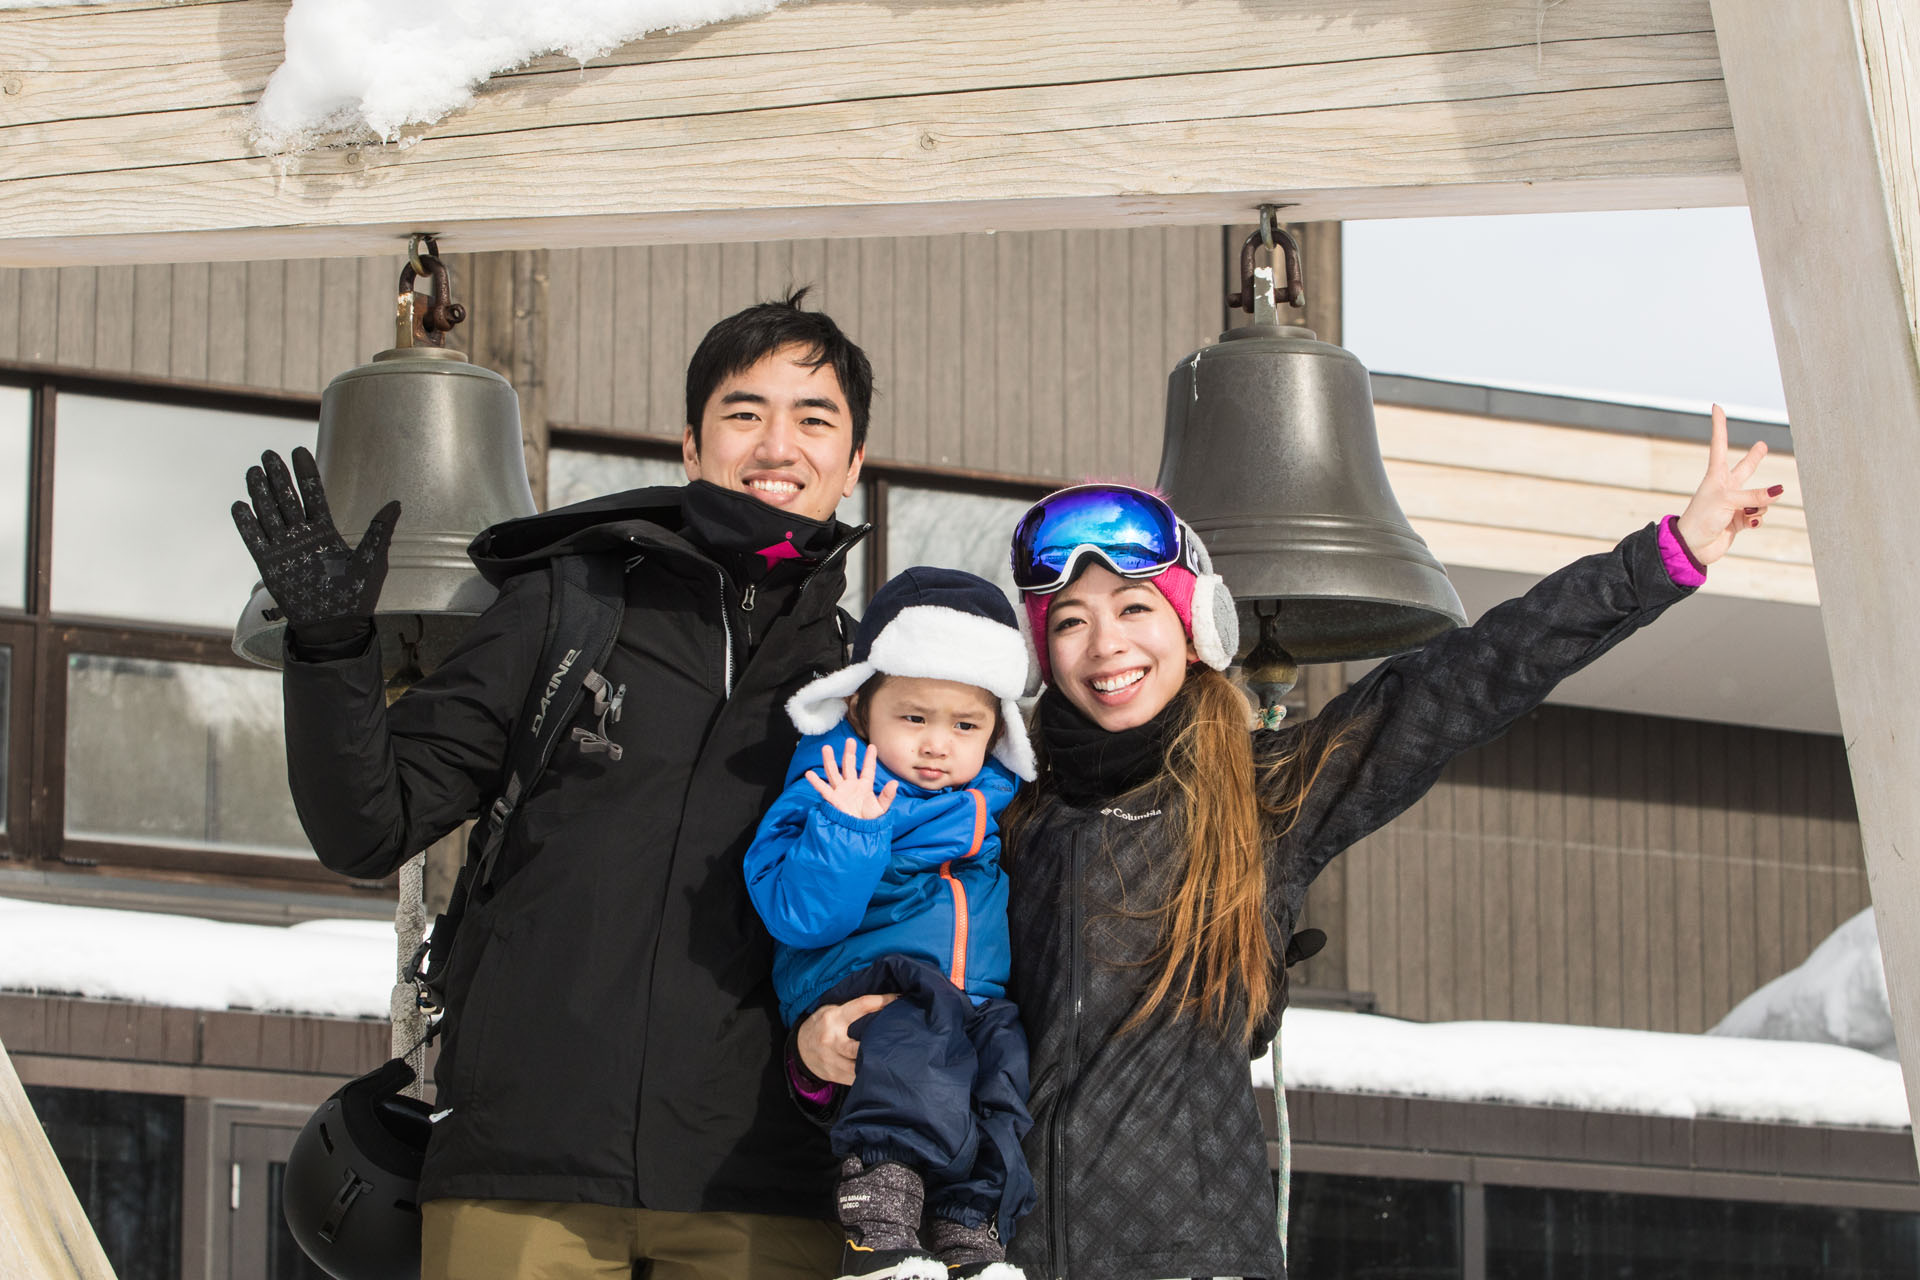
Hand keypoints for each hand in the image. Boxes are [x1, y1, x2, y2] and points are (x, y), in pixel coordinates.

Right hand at [231, 447, 400, 630]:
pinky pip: (255, 541)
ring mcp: (284, 548)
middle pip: (287, 499)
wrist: (336, 625)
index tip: (298, 451)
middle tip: (269, 453)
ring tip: (254, 470)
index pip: (313, 494)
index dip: (305, 473)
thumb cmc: (357, 595)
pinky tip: (240, 505)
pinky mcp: (270, 565)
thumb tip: (396, 503)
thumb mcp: (372, 561)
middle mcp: (302, 535)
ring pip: (269, 514)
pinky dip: (247, 525)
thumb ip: (380, 532)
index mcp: (325, 531)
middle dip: (279, 477)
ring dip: (261, 493)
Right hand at [795, 993, 898, 1084]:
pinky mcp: (835, 1075)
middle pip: (861, 1044)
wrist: (799, 1049)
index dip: (884, 1001)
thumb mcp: (832, 1010)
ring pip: (861, 1064)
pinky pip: (858, 1077)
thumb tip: (884, 1002)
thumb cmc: (823, 1025)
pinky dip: (870, 1073)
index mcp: (833, 1018)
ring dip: (878, 1061)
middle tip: (901, 1036)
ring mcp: (832, 1060)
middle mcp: (832, 1040)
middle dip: (881, 1041)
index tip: (900, 999)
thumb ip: (853, 1008)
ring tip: (896, 1055)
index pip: (862, 1005)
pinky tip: (883, 1069)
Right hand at [805, 739, 897, 819]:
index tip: (872, 746)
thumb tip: (895, 783)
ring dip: (830, 760)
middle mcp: (851, 785)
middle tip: (850, 740)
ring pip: (834, 772)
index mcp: (865, 786)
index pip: (868, 769)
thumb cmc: (869, 821)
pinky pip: (823, 789)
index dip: (870, 758)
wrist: (858, 834)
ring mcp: (841, 791)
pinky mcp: (832, 800)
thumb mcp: (881, 808)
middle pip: (849, 765)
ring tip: (826, 748)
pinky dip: (816, 782)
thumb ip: (887, 795)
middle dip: (849, 753)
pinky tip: (809, 774)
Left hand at [1674, 405, 1784, 566]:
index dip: (1719, 425)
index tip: (1716, 407)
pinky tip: (1747, 523)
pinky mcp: (1739, 520)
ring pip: (1761, 497)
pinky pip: (1759, 514)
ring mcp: (1734, 503)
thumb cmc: (1702, 518)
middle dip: (1754, 458)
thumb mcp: (1729, 500)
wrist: (1694, 546)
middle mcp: (1726, 487)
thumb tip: (1779, 492)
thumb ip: (1755, 495)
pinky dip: (1756, 519)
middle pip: (1745, 469)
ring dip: (1759, 504)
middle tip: (1762, 445)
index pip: (1720, 445)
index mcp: (1716, 475)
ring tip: (1745, 513)